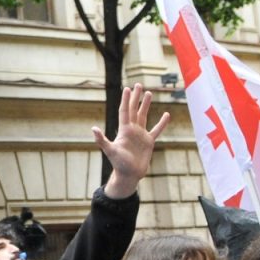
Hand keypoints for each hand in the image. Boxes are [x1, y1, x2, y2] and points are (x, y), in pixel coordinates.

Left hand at [95, 85, 170, 199]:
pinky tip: (166, 114)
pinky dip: (162, 123)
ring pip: (144, 116)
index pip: (125, 111)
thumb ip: (102, 140)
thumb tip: (93, 128)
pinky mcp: (148, 142)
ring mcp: (140, 135)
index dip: (126, 100)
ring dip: (146, 105)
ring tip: (149, 93)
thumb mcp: (110, 151)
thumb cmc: (118, 164)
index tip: (128, 89)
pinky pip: (156, 130)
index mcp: (124, 130)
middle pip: (134, 110)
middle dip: (136, 97)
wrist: (129, 174)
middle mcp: (132, 130)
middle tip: (138, 85)